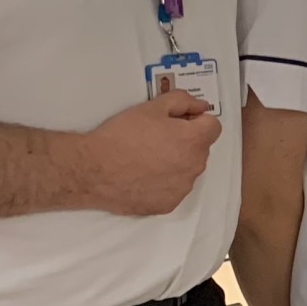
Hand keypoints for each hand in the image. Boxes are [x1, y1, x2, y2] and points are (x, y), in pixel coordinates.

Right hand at [75, 91, 221, 214]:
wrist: (93, 169)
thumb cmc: (121, 136)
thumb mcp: (151, 107)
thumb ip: (182, 101)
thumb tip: (200, 105)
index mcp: (194, 140)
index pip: (213, 126)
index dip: (196, 119)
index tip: (179, 119)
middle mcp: (195, 166)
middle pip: (200, 148)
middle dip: (185, 140)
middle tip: (156, 136)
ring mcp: (183, 188)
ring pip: (187, 169)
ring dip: (175, 161)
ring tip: (146, 156)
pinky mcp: (168, 204)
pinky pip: (174, 188)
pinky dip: (164, 181)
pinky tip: (142, 175)